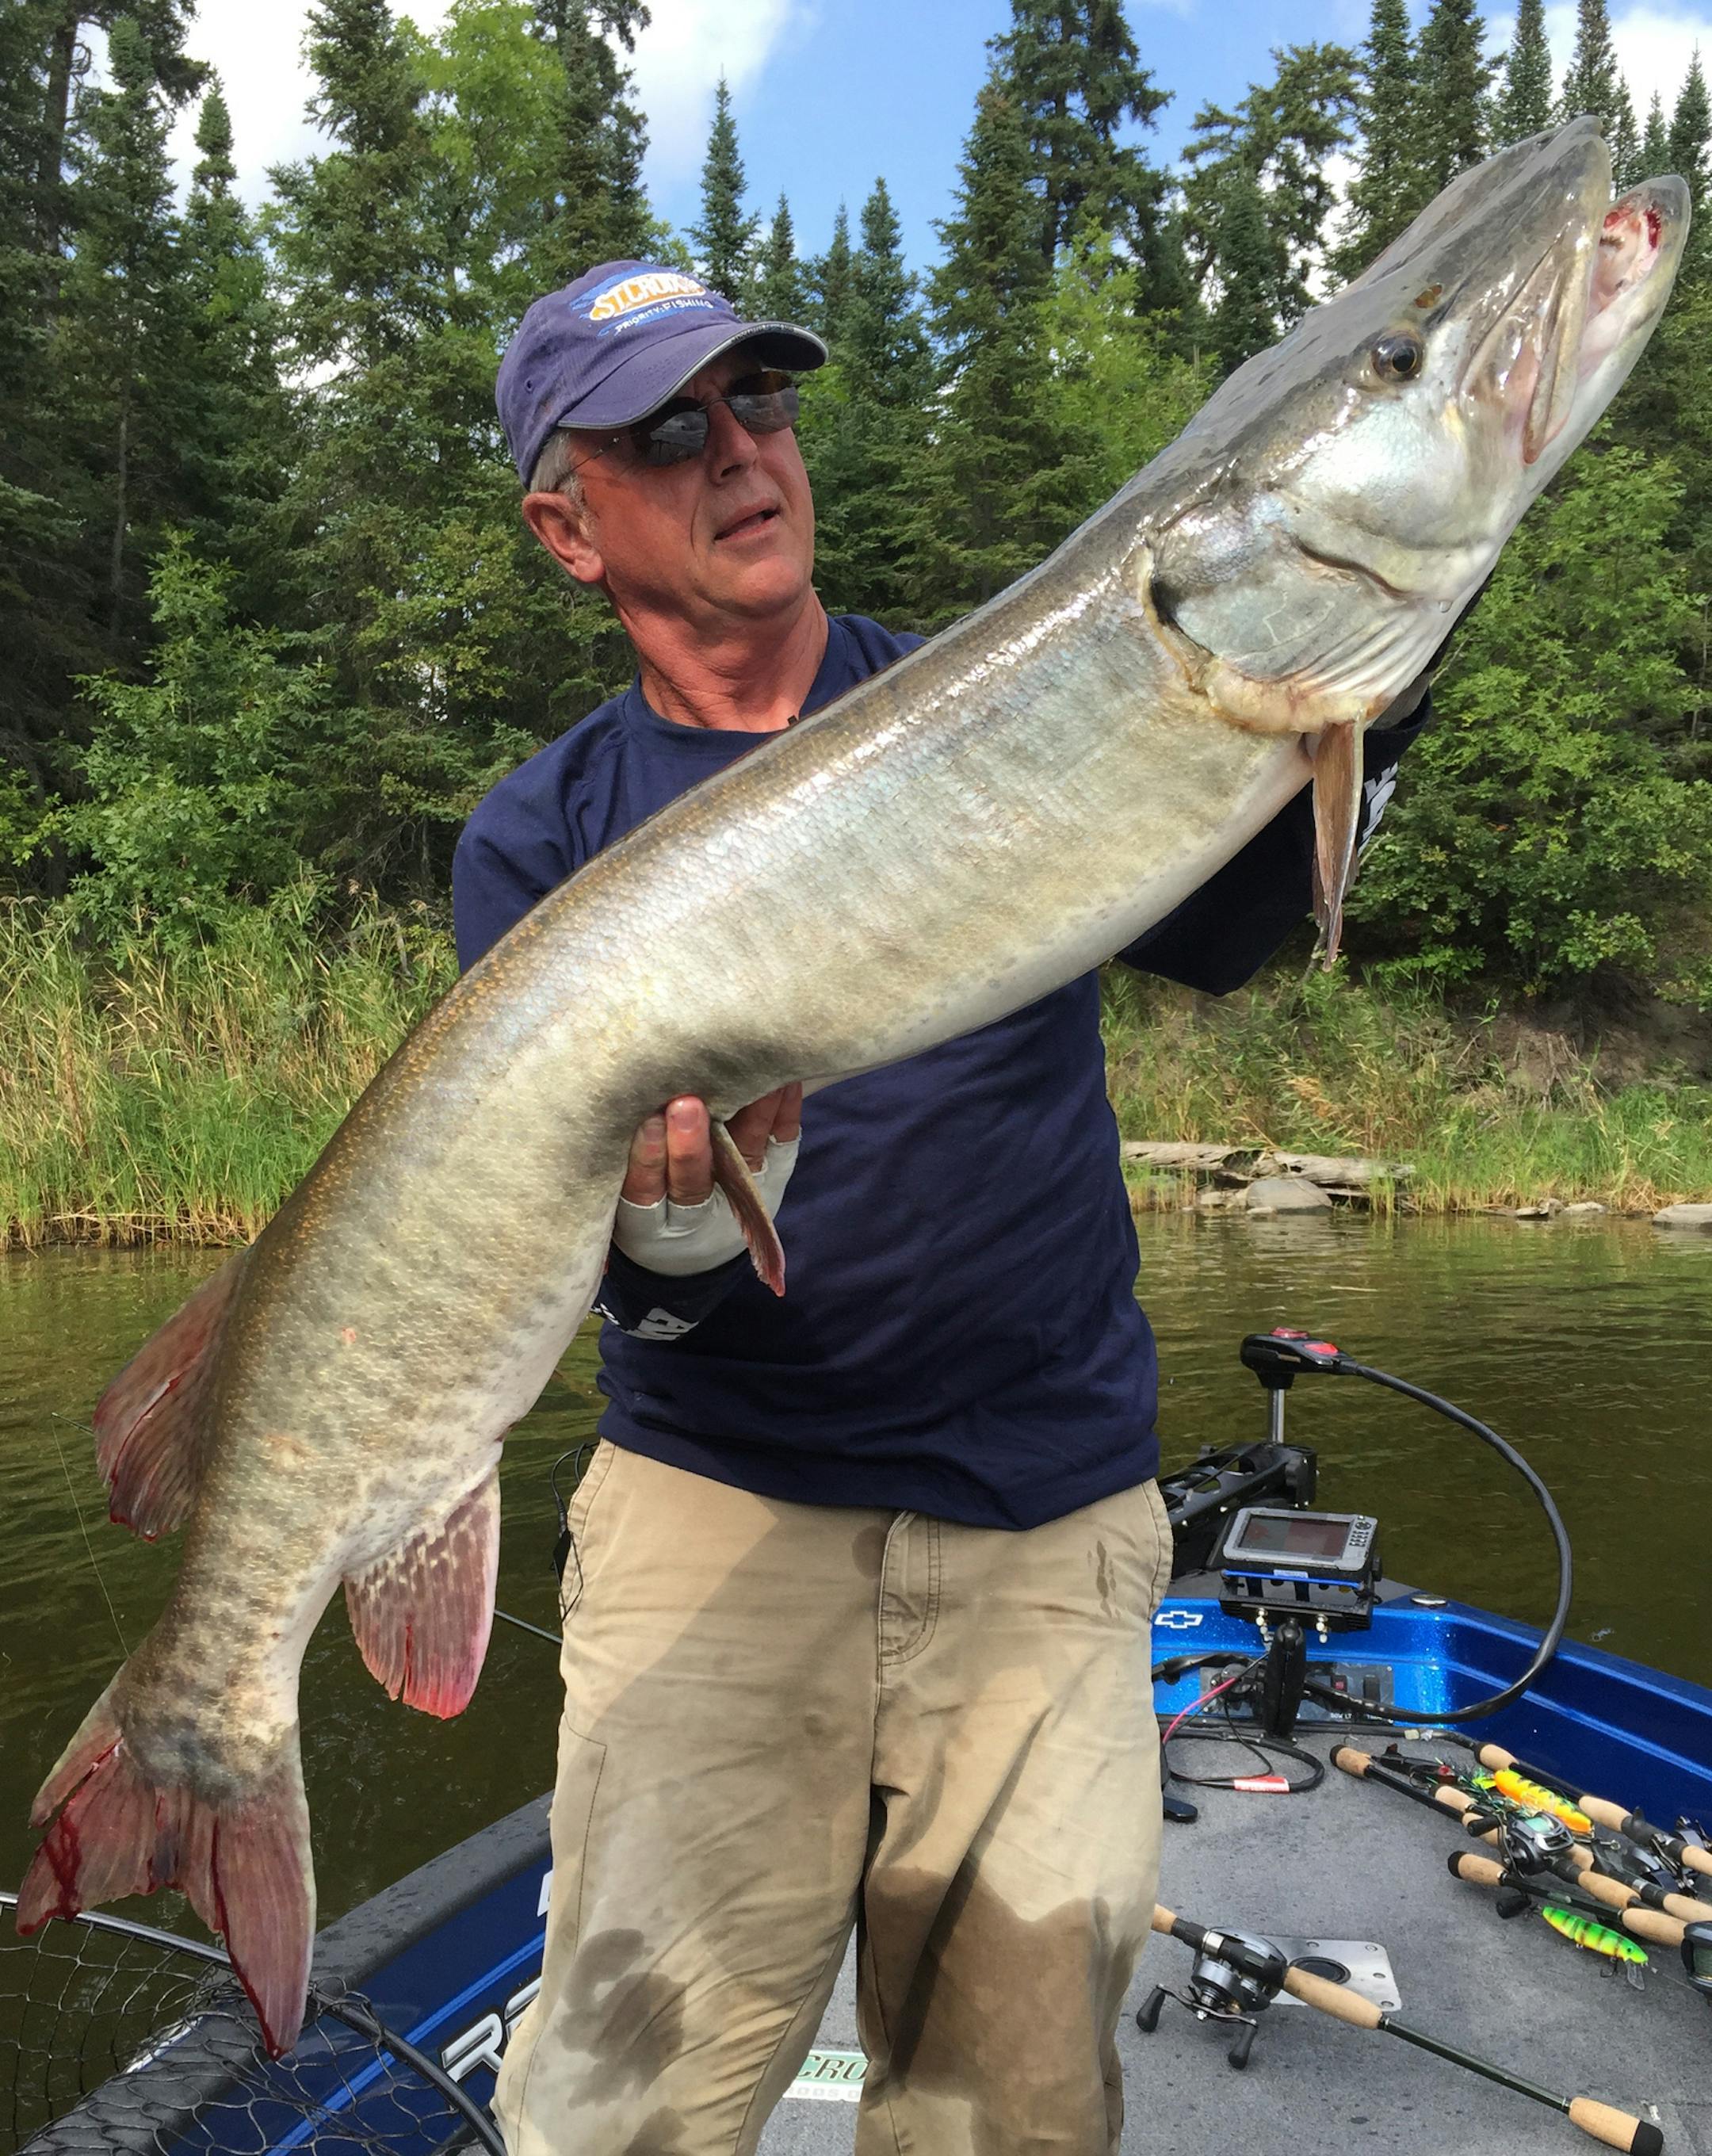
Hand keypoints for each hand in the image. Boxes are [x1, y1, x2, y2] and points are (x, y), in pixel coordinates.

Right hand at [620, 1085, 802, 1206]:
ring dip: (751, 1118)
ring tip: (752, 1083)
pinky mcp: (772, 1180)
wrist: (693, 1242)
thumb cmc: (644, 1201)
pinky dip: (784, 1114)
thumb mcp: (620, 1193)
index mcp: (646, 1224)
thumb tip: (628, 1093)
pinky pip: (781, 1146)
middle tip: (686, 1103)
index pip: (643, 1192)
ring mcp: (738, 1199)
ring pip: (744, 1159)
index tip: (646, 1123)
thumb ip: (623, 1153)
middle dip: (690, 1145)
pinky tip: (784, 1082)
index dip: (646, 1160)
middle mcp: (695, 1215)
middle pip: (692, 1183)